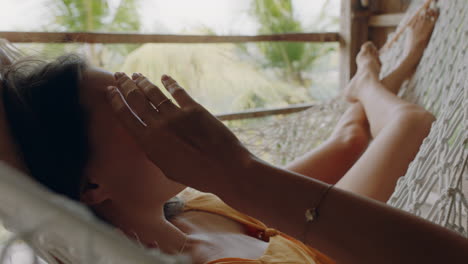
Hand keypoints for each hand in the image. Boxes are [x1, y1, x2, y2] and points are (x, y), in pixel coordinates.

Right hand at [107, 73, 253, 191]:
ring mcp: (176, 115)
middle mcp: (159, 126)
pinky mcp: (194, 109)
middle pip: (136, 99)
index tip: (110, 90)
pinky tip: (164, 77)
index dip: (115, 100)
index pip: (125, 116)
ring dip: (143, 81)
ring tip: (136, 75)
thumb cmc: (197, 175)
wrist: (226, 169)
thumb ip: (154, 151)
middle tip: (119, 75)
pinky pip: (177, 91)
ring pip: (154, 92)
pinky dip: (169, 82)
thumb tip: (148, 138)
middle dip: (125, 85)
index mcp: (149, 143)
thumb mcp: (167, 169)